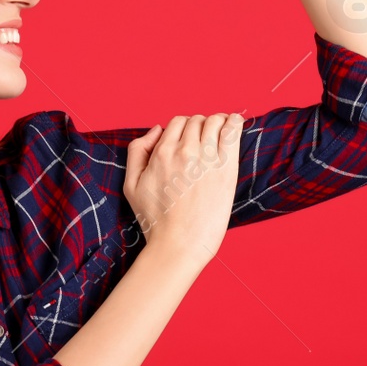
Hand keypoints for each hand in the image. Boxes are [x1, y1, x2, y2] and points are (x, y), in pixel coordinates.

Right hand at [123, 113, 243, 268]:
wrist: (178, 244)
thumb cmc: (154, 220)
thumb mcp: (131, 184)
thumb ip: (137, 151)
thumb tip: (157, 129)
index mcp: (161, 153)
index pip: (177, 122)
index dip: (183, 128)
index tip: (189, 140)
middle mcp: (184, 151)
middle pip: (196, 121)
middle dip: (200, 126)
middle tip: (205, 141)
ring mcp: (207, 159)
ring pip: (215, 121)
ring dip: (218, 122)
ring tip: (220, 132)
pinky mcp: (226, 169)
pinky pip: (233, 132)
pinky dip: (235, 122)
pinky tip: (235, 123)